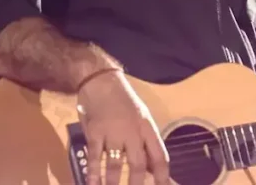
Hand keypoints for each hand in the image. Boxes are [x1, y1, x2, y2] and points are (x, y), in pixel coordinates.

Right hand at [77, 70, 169, 184]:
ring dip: (113, 183)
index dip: (162, 175)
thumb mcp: (140, 116)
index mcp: (147, 127)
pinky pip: (95, 157)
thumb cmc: (122, 99)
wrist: (100, 80)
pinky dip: (94, 173)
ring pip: (115, 164)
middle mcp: (133, 132)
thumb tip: (149, 168)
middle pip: (138, 164)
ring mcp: (113, 132)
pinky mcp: (95, 132)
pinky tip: (92, 184)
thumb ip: (144, 142)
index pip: (160, 155)